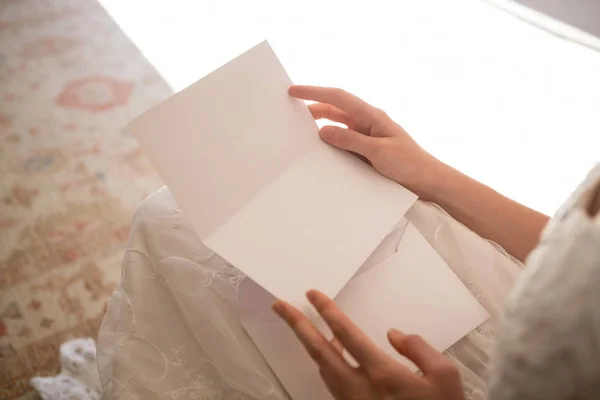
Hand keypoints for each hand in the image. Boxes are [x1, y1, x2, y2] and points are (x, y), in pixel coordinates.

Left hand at [273, 290, 463, 399]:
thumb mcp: (445, 376)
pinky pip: (332, 383)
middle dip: (297, 326)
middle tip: (279, 307)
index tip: (312, 294)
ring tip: (304, 326)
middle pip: (319, 352)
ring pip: (323, 369)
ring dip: (310, 345)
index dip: (327, 312)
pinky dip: (326, 363)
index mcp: (381, 374)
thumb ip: (420, 348)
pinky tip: (332, 354)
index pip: (346, 334)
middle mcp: (359, 388)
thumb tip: (393, 334)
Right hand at [289, 85, 443, 198]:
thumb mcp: (379, 152)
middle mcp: (368, 122)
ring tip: (300, 132)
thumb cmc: (409, 164)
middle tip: (290, 112)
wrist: (428, 181)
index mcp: (372, 116)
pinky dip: (331, 143)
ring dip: (320, 126)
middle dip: (313, 107)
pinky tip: (320, 151)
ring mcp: (367, 136)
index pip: (338, 98)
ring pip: (338, 126)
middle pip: (335, 109)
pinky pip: (344, 142)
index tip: (293, 91)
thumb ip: (351, 140)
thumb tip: (323, 131)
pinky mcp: (367, 150)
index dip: (314, 92)